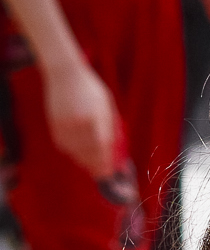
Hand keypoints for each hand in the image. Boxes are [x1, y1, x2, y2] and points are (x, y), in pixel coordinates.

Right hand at [42, 59, 121, 181]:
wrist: (65, 75)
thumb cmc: (90, 89)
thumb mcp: (107, 105)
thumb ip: (111, 126)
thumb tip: (115, 148)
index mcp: (96, 116)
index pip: (102, 145)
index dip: (107, 161)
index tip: (111, 171)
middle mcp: (79, 123)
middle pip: (88, 153)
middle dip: (97, 166)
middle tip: (103, 174)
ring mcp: (65, 125)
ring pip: (76, 152)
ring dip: (85, 161)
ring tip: (93, 166)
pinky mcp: (54, 126)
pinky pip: (65, 146)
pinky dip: (73, 152)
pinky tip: (79, 152)